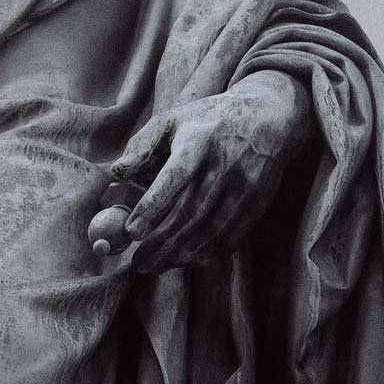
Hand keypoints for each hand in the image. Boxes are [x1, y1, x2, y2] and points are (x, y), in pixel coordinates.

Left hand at [92, 72, 309, 271]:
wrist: (267, 116)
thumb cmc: (209, 120)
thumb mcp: (173, 119)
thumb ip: (142, 144)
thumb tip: (116, 172)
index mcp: (198, 141)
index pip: (174, 177)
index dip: (153, 205)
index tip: (132, 231)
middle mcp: (223, 165)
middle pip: (191, 212)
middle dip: (161, 242)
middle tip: (138, 262)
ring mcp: (244, 185)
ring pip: (210, 229)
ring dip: (181, 254)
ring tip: (155, 267)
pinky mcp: (257, 201)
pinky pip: (231, 235)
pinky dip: (207, 252)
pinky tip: (187, 261)